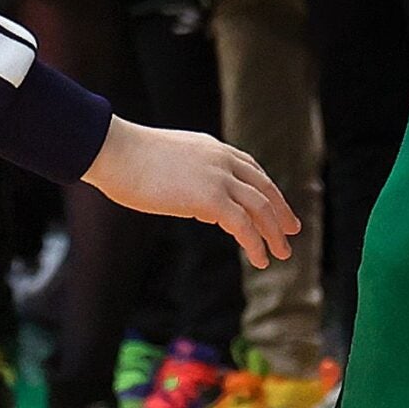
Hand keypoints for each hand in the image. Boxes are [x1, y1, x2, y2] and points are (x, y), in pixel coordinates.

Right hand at [81, 116, 298, 266]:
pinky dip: (256, 243)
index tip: (275, 206)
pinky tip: (261, 259)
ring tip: (281, 253)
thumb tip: (205, 210)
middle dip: (280, 210)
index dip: (266, 189)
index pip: (250, 169)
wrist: (116, 151)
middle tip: (292, 230)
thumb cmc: (129, 159)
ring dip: (274, 232)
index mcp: (212, 148)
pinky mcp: (210, 198)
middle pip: (263, 187)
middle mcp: (222, 159)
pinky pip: (243, 225)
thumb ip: (192, 182)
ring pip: (260, 207)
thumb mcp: (170, 165)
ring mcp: (218, 177)